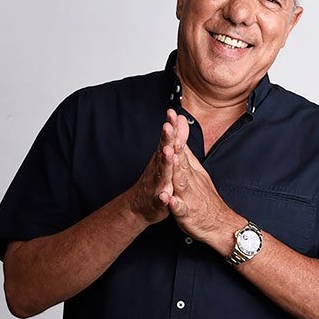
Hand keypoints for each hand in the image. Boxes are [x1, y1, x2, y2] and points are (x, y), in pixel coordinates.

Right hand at [128, 109, 188, 224]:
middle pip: (163, 151)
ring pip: (162, 173)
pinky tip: (165, 195)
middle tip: (167, 127)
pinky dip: (163, 197)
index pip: (167, 139)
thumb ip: (173, 138)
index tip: (172, 112)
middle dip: (165, 139)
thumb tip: (179, 119)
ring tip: (167, 153)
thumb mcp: (165, 156)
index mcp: (162, 158)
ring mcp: (157, 184)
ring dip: (164, 163)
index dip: (170, 126)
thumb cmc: (155, 180)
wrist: (139, 206)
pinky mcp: (158, 201)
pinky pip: (161, 199)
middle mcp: (158, 168)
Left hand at [167, 133, 233, 242]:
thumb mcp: (195, 170)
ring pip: (182, 181)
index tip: (170, 113)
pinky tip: (169, 199)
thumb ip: (186, 150)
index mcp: (189, 170)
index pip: (182, 147)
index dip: (175, 130)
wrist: (219, 224)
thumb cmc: (203, 197)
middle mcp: (190, 180)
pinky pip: (180, 209)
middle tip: (169, 127)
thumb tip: (182, 130)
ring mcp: (189, 196)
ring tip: (170, 156)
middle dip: (175, 143)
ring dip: (176, 168)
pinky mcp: (187, 213)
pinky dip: (175, 204)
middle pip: (182, 159)